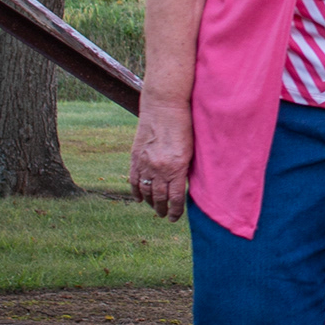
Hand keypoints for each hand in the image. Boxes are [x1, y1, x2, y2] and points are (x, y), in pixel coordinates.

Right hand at [130, 94, 194, 219]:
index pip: (176, 198)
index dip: (176, 210)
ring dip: (150, 203)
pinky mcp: (135, 157)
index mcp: (177, 168)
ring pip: (145, 191)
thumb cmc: (184, 126)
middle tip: (165, 215)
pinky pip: (134, 180)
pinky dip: (136, 191)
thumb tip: (182, 186)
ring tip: (154, 209)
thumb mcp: (190, 150)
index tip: (175, 217)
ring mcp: (145, 163)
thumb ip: (185, 169)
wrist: (164, 107)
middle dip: (162, 209)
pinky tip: (139, 198)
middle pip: (159, 198)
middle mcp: (160, 169)